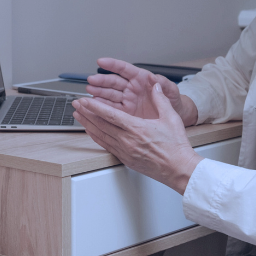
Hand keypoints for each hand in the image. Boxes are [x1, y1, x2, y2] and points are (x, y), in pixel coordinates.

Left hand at [72, 83, 202, 193]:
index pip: (110, 115)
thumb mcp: (171, 118)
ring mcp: (124, 151)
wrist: (179, 169)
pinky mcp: (125, 159)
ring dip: (87, 124)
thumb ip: (161, 100)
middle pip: (100, 124)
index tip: (84, 100)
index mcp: (136, 128)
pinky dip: (95, 137)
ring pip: (100, 135)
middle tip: (76, 104)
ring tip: (78, 116)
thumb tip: (155, 86)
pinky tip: (90, 132)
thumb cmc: (176, 147)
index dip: (94, 107)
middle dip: (86, 113)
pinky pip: (106, 146)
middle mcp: (127, 140)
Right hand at [86, 58, 199, 125]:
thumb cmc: (173, 101)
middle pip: (113, 82)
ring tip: (89, 93)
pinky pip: (111, 109)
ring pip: (109, 95)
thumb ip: (163, 84)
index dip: (112, 65)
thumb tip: (153, 78)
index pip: (124, 69)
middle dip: (101, 81)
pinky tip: (94, 106)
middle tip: (91, 81)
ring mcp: (126, 101)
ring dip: (98, 93)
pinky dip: (101, 107)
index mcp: (141, 79)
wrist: (175, 117)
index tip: (101, 62)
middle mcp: (131, 88)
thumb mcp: (171, 91)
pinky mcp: (124, 113)